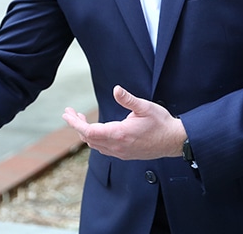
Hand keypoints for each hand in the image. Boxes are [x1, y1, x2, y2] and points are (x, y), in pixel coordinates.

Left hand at [62, 85, 186, 160]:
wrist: (175, 141)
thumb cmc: (161, 123)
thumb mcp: (145, 107)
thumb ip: (128, 99)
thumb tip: (116, 89)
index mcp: (119, 134)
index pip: (89, 131)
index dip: (75, 123)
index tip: (67, 114)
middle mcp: (117, 146)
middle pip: (88, 139)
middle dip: (76, 125)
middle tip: (69, 113)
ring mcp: (121, 152)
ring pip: (95, 145)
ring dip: (85, 132)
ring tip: (79, 119)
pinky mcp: (125, 154)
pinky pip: (103, 149)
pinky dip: (94, 139)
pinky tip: (95, 130)